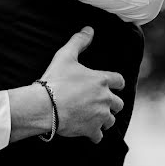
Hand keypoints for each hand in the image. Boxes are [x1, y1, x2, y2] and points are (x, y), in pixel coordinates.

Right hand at [40, 27, 124, 142]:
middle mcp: (105, 99)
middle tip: (99, 103)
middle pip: (118, 104)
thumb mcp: (65, 56)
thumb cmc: (55, 79)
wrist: (45, 105)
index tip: (110, 85)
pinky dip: (94, 134)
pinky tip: (87, 132)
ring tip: (93, 117)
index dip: (115, 83)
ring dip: (104, 119)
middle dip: (111, 104)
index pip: (120, 81)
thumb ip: (79, 42)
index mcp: (102, 80)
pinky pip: (99, 136)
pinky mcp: (92, 130)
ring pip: (110, 120)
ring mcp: (100, 116)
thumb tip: (89, 29)